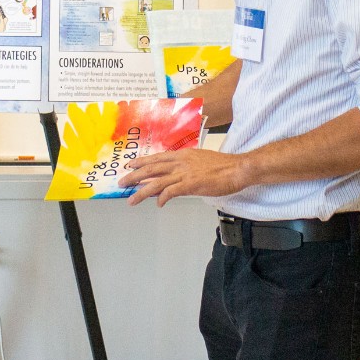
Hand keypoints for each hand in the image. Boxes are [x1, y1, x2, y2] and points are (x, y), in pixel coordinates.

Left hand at [121, 149, 248, 206]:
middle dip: (134, 176)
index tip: (130, 165)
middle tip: (122, 183)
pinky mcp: (190, 184)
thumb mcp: (200, 160)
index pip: (157, 158)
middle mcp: (180, 162)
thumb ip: (186, 166)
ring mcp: (185, 173)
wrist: (237, 168)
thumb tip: (175, 175)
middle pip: (151, 169)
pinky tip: (159, 204)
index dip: (141, 162)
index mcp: (183, 155)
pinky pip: (170, 192)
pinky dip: (162, 198)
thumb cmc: (223, 166)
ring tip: (132, 199)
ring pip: (156, 182)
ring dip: (141, 192)